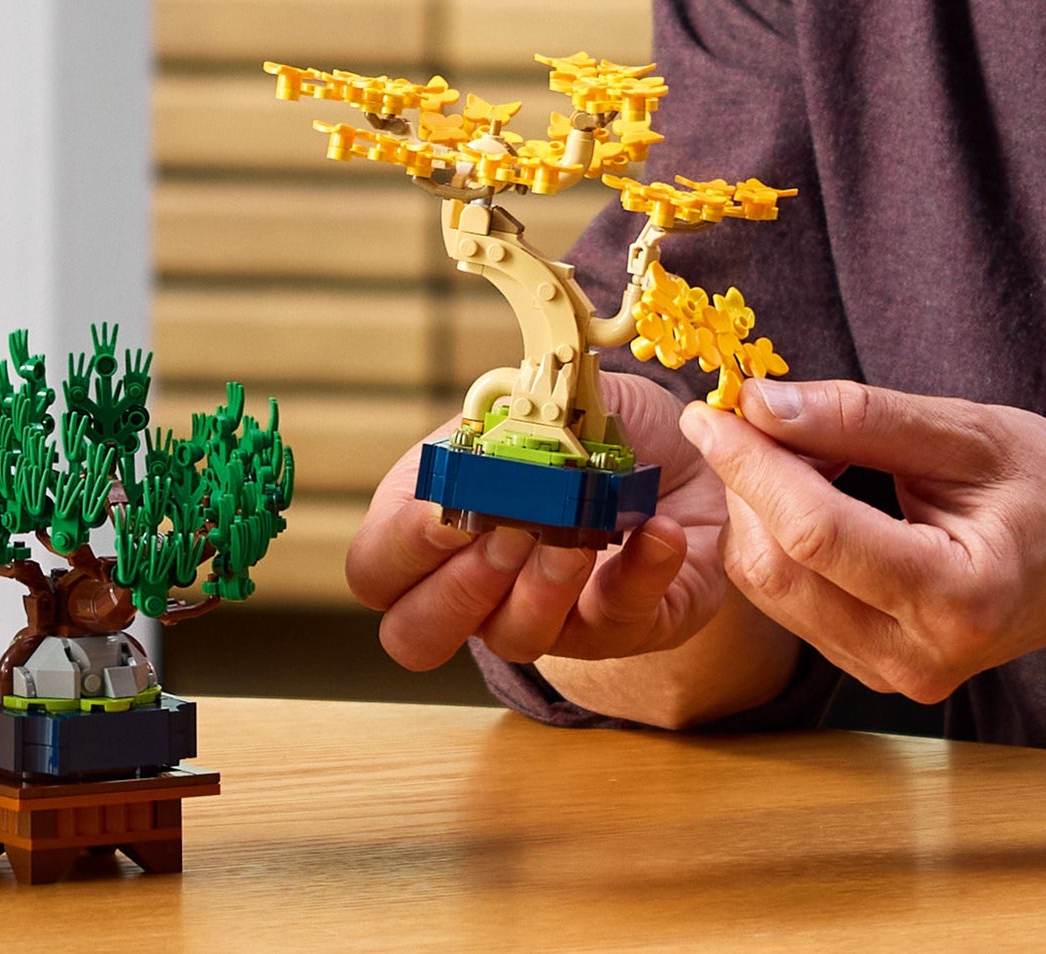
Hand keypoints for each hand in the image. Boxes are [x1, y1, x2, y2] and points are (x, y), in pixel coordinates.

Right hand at [346, 370, 734, 670]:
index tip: (444, 508)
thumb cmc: (580, 425)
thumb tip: (487, 439)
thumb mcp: (530, 406)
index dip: (400, 550)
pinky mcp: (616, 627)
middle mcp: (474, 587)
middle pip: (416, 636)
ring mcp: (541, 617)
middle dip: (459, 590)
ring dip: (545, 584)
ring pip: (515, 640)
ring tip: (579, 533)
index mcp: (429, 526)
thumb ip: (498, 425)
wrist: (672, 445)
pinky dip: (637, 574)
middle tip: (507, 532)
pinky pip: (615, 624)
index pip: (374, 571)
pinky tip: (657, 531)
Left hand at [682, 377, 1045, 700]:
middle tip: (751, 415)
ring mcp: (894, 674)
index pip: (814, 532)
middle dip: (746, 483)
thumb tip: (760, 404)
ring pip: (771, 587)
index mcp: (959, 599)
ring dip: (756, 508)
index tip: (708, 410)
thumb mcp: (970, 433)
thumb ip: (860, 418)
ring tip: (797, 449)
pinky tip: (809, 492)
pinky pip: (789, 600)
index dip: (749, 465)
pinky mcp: (873, 669)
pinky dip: (778, 536)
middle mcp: (921, 656)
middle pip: (779, 566)